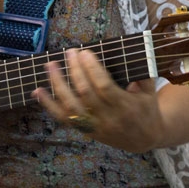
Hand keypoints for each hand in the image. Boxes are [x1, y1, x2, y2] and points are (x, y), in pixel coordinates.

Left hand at [33, 48, 164, 152]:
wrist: (144, 139)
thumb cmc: (146, 108)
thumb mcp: (150, 90)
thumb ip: (143, 71)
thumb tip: (132, 48)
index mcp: (125, 106)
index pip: (103, 87)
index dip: (92, 69)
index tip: (85, 52)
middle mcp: (107, 118)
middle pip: (85, 93)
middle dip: (75, 70)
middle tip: (70, 52)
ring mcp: (94, 126)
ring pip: (70, 106)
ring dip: (57, 84)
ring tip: (50, 65)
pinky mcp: (85, 130)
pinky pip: (63, 118)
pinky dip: (48, 104)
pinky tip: (38, 90)